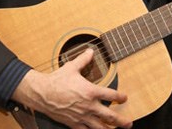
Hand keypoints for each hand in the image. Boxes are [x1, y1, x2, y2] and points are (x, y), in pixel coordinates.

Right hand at [11, 48, 132, 128]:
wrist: (42, 93)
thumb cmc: (57, 80)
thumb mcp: (72, 67)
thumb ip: (83, 60)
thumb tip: (90, 51)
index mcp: (90, 91)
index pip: (110, 95)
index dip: (120, 97)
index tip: (124, 98)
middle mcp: (88, 105)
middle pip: (109, 116)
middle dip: (121, 120)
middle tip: (129, 123)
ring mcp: (81, 116)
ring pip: (99, 126)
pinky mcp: (73, 123)